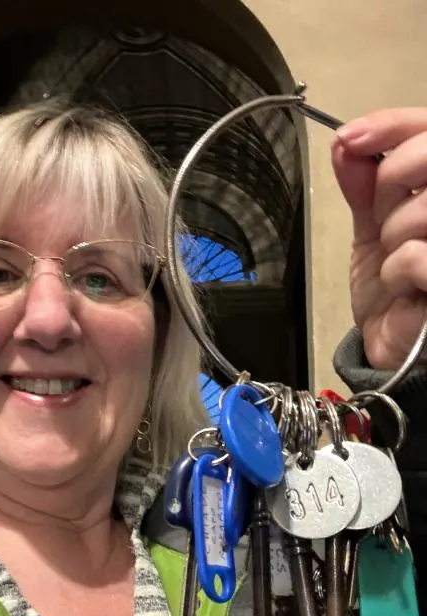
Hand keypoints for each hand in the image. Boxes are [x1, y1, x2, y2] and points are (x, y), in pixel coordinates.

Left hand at [332, 108, 426, 370]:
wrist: (393, 341)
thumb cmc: (393, 281)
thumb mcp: (372, 225)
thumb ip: (364, 184)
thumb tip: (345, 144)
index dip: (394, 125)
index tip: (350, 139)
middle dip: (391, 177)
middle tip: (379, 211)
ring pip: (424, 207)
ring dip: (391, 233)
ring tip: (394, 258)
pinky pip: (418, 256)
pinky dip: (396, 271)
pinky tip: (402, 288)